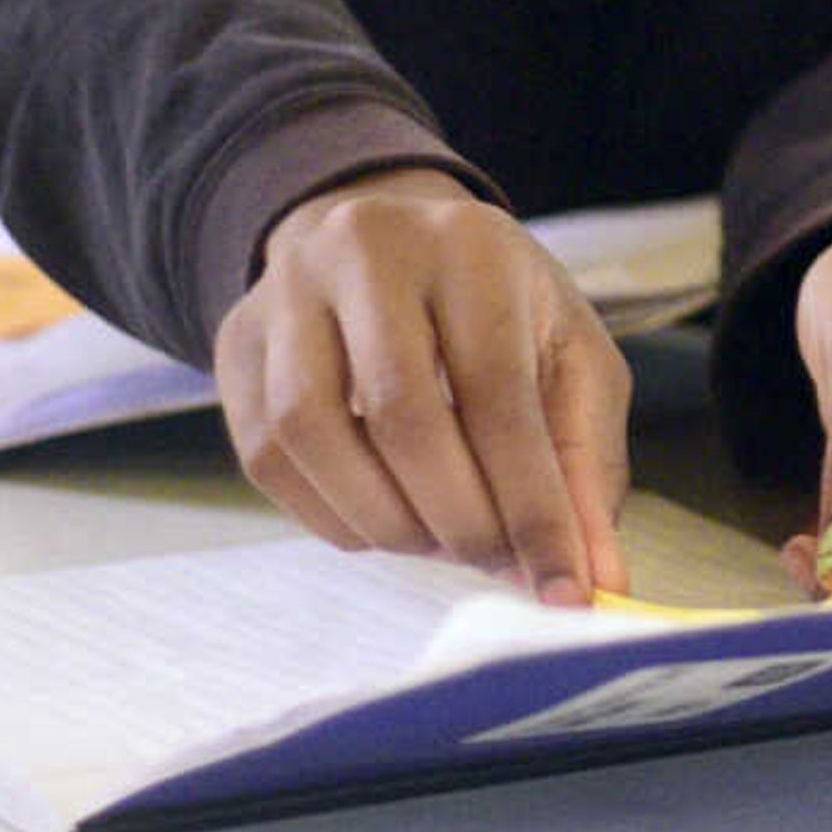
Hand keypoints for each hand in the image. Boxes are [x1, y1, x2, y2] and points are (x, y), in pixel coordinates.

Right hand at [211, 168, 630, 602]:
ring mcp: (285, 293)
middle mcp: (365, 250)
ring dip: (386, 522)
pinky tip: (384, 521)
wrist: (394, 245)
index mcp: (468, 243)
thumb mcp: (568, 357)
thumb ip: (584, 462)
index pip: (498, 392)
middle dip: (459, 520)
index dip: (533, 505)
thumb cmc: (497, 307)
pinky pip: (267, 457)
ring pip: (311, 435)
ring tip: (441, 543)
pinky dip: (333, 516)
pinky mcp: (235, 345)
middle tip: (497, 565)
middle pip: (401, 414)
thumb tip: (595, 576)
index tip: (563, 588)